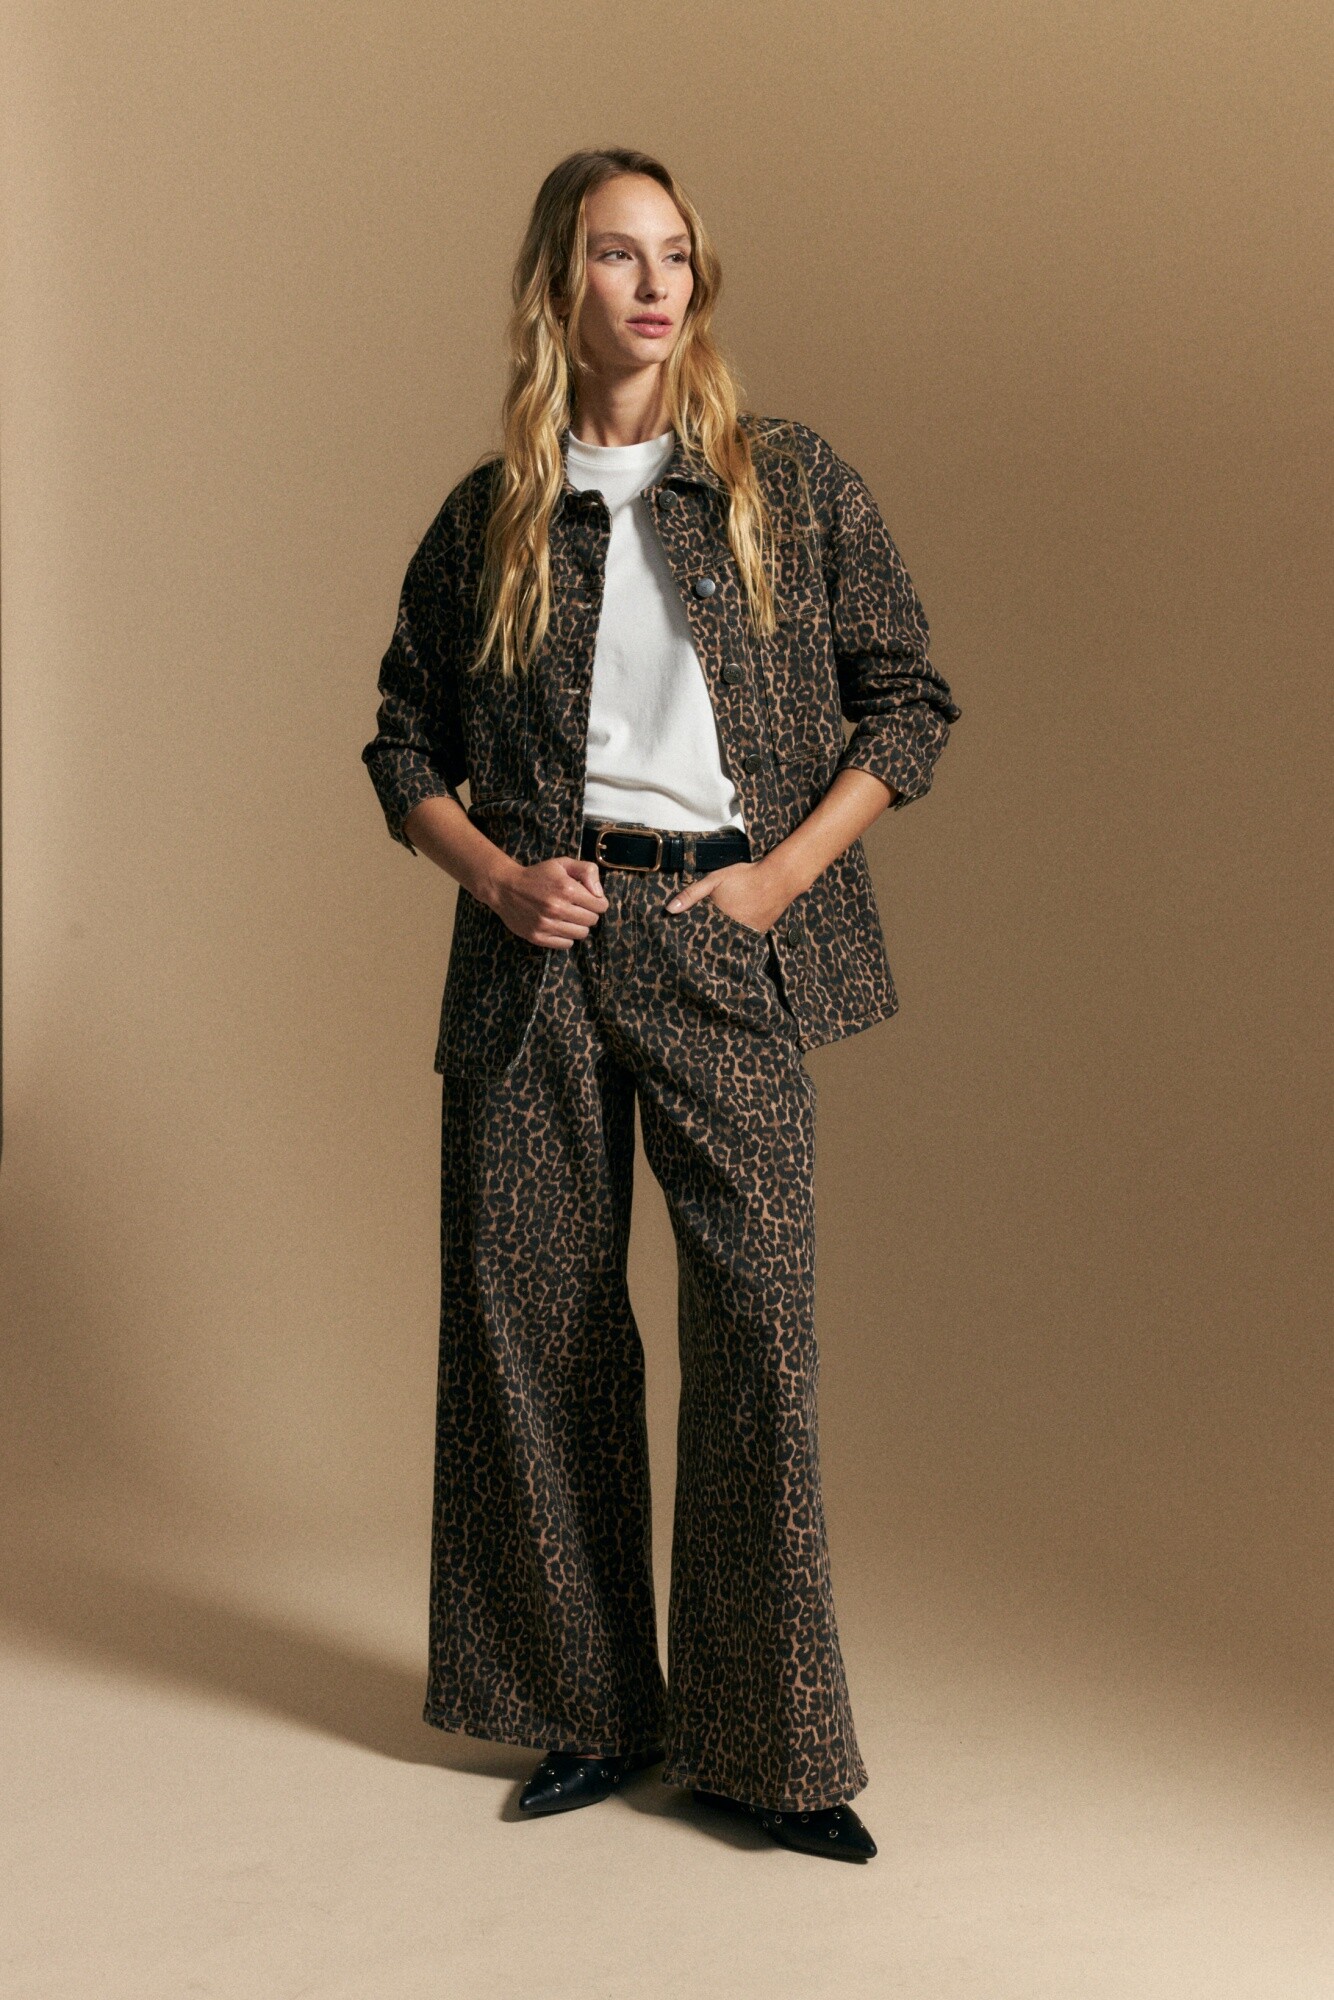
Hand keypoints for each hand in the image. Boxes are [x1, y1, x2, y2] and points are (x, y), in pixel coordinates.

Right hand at [487, 855, 608, 947]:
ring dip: (578, 926)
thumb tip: (600, 893)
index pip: (600, 905)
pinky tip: (559, 926)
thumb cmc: (537, 875)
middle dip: (589, 913)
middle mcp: (557, 908)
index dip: (598, 902)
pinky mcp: (538, 937)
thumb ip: (587, 871)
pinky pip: (566, 944)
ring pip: (581, 934)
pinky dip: (566, 937)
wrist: (505, 888)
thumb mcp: (562, 864)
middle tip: (578, 907)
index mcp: (566, 889)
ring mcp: (547, 925)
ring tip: (568, 917)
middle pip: (592, 920)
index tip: (590, 899)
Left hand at [663, 859, 792, 932]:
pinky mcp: (759, 933)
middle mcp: (732, 932)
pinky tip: (734, 927)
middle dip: (706, 939)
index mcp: (718, 921)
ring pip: (729, 940)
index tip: (683, 939)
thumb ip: (692, 894)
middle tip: (697, 940)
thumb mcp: (714, 880)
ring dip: (722, 938)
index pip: (699, 935)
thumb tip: (670, 909)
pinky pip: (744, 938)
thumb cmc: (745, 877)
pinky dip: (738, 935)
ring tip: (717, 934)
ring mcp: (747, 934)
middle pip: (714, 940)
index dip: (692, 935)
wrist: (778, 879)